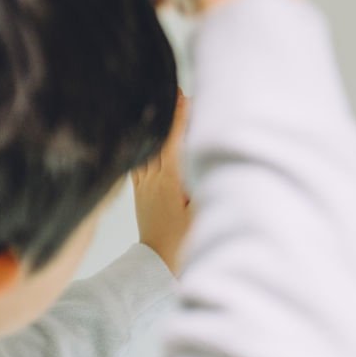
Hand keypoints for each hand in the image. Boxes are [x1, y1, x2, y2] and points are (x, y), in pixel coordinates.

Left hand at [133, 92, 192, 274]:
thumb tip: (216, 165)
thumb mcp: (202, 217)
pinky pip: (139, 159)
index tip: (183, 96)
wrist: (156, 266)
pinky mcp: (140, 190)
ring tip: (163, 103)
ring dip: (155, 125)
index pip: (172, 143)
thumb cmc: (183, 244)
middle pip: (158, 138)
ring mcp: (144, 184)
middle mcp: (152, 180)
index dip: (178, 118)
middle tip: (176, 89)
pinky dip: (144, 141)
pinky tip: (147, 131)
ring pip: (146, 146)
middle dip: (167, 114)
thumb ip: (207, 190)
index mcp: (168, 183)